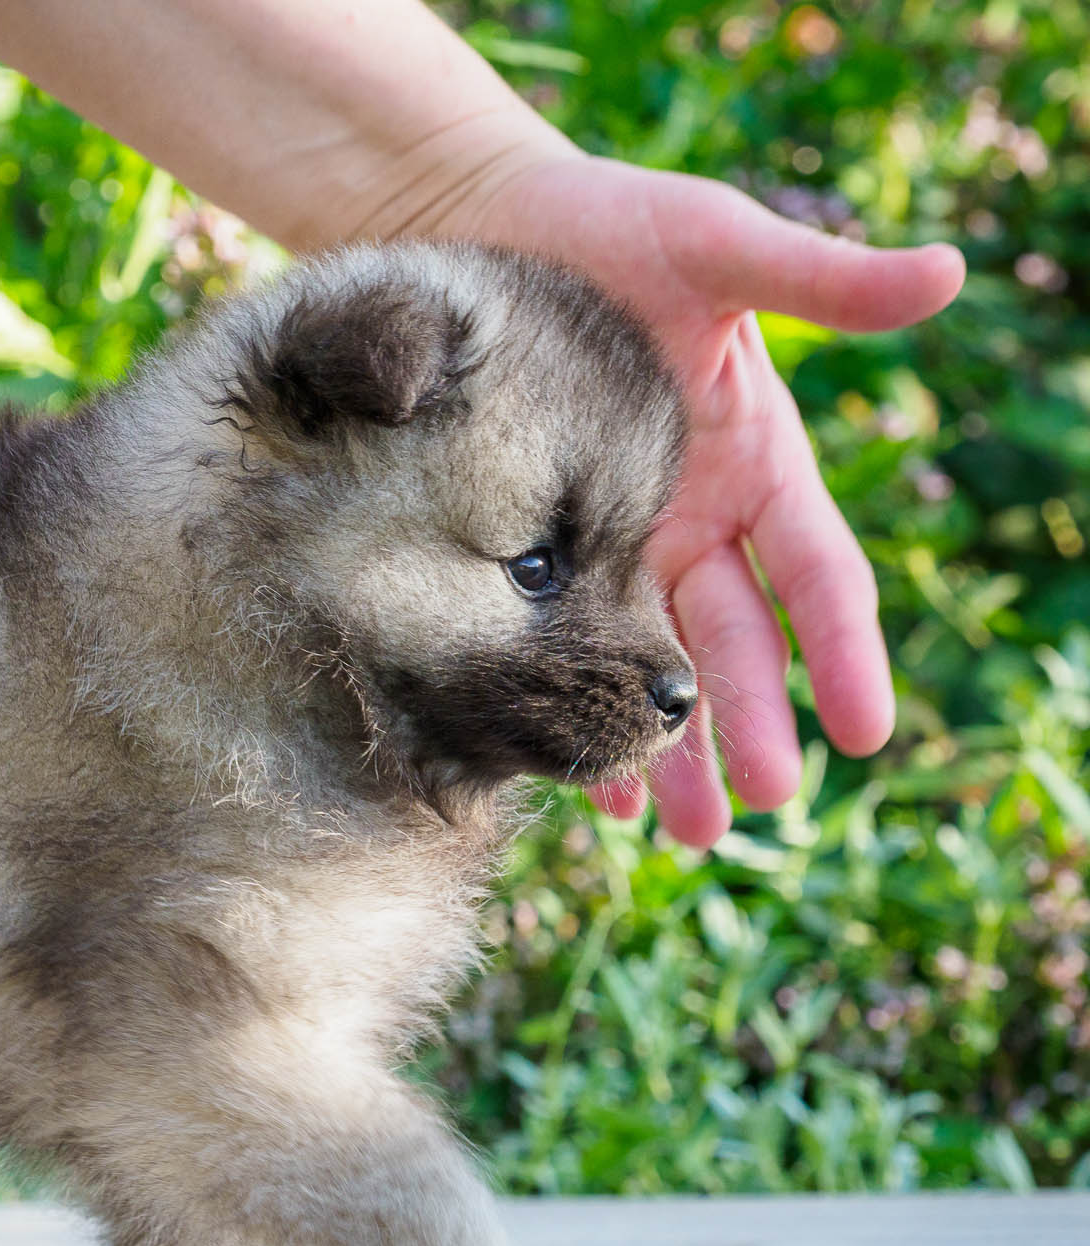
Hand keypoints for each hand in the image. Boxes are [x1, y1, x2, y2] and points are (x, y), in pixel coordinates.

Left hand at [447, 153, 964, 845]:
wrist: (483, 225)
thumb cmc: (612, 226)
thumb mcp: (716, 245)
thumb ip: (820, 280)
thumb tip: (948, 273)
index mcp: (755, 463)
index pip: (818, 576)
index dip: (847, 652)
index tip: (867, 734)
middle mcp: (691, 520)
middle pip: (735, 643)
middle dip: (749, 725)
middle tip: (760, 809)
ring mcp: (612, 543)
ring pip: (652, 663)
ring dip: (669, 747)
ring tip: (685, 833)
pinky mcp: (532, 549)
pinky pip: (560, 644)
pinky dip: (572, 704)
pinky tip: (579, 779)